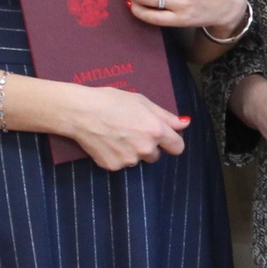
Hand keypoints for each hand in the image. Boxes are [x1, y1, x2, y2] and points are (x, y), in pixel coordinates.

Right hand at [61, 82, 190, 170]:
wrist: (81, 112)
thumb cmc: (111, 101)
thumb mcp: (142, 102)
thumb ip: (166, 116)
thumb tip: (185, 123)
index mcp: (156, 131)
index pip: (178, 147)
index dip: (172, 142)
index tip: (165, 138)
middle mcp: (145, 148)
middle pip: (156, 156)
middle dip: (149, 146)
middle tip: (132, 131)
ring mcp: (129, 160)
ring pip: (137, 160)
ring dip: (132, 151)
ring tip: (117, 134)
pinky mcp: (113, 166)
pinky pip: (121, 164)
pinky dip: (116, 156)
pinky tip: (107, 142)